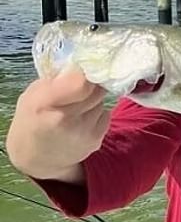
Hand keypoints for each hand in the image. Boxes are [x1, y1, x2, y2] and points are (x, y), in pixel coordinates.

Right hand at [5, 65, 109, 182]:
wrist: (36, 157)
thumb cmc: (33, 119)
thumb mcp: (35, 93)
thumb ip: (58, 78)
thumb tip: (85, 64)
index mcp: (45, 103)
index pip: (81, 82)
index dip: (86, 73)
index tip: (84, 69)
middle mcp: (66, 119)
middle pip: (96, 88)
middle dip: (92, 83)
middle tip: (80, 87)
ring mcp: (83, 132)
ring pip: (102, 100)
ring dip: (94, 99)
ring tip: (77, 107)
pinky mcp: (96, 140)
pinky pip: (106, 114)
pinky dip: (98, 113)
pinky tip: (82, 119)